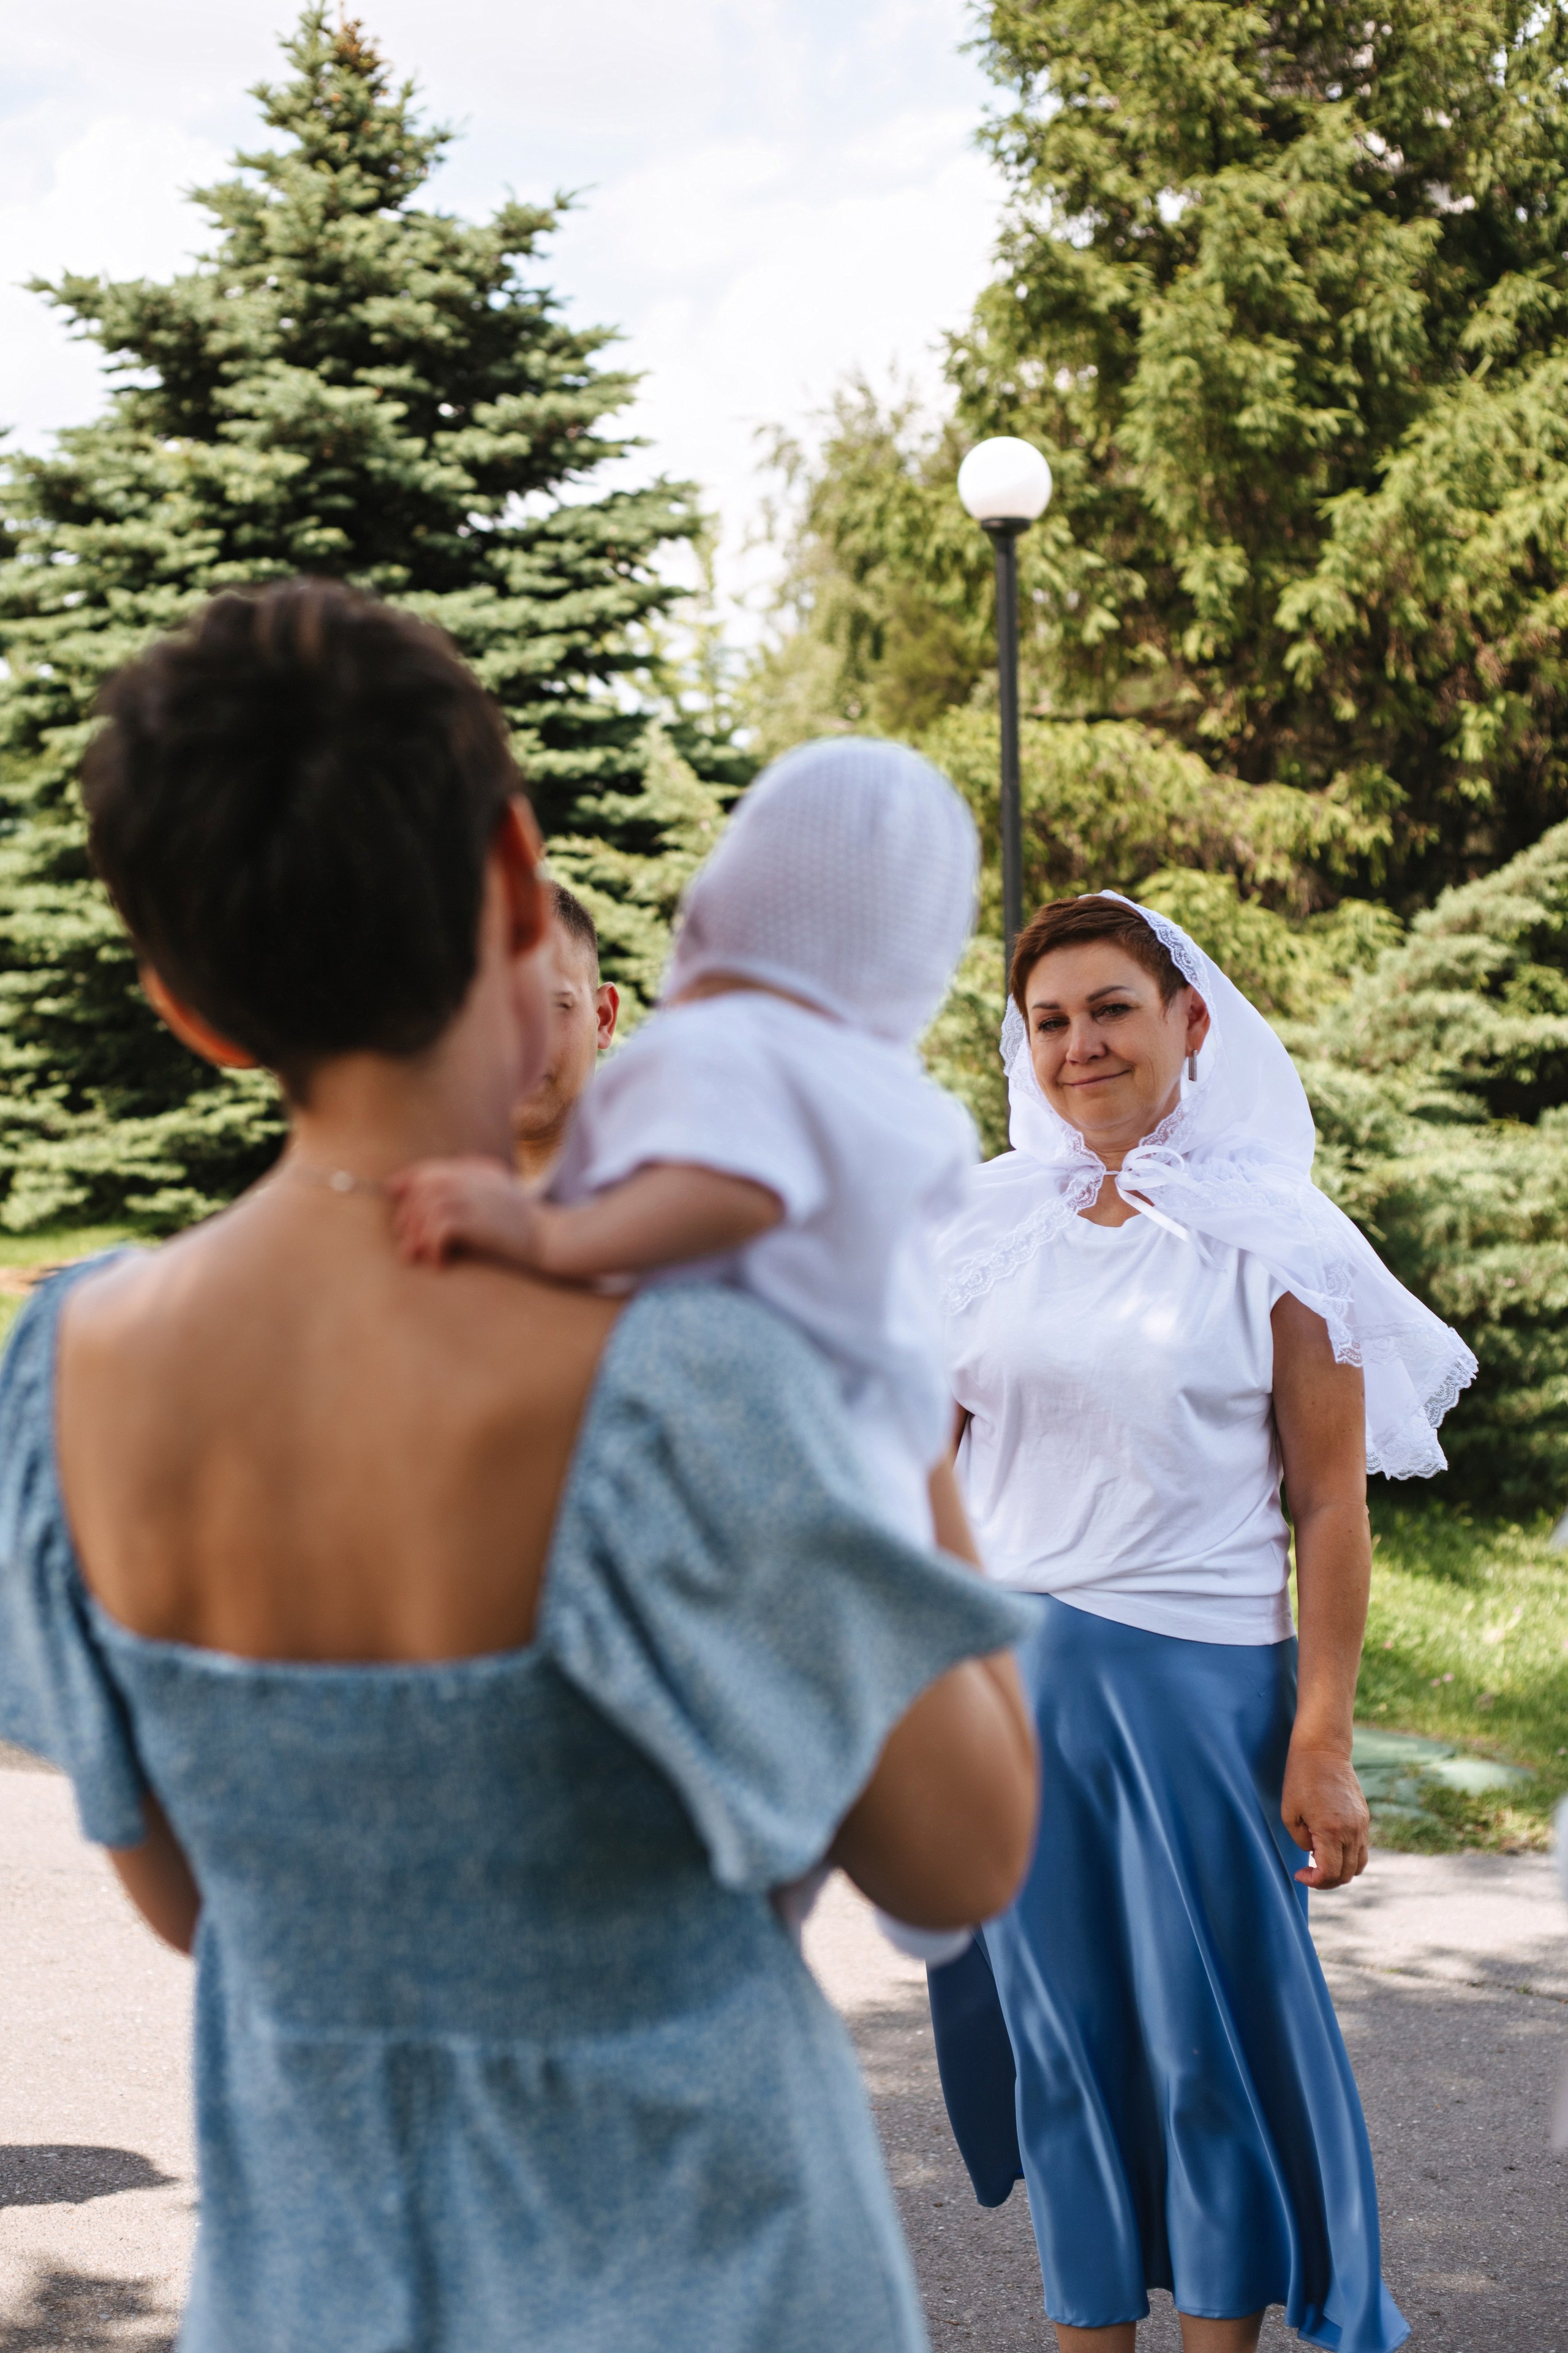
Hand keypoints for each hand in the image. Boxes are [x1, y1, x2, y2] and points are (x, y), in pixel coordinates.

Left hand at [386, 1157, 539, 1267]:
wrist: (550, 1237)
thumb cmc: (526, 1219)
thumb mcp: (501, 1188)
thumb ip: (477, 1175)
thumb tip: (453, 1169)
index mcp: (475, 1171)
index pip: (430, 1169)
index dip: (406, 1180)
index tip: (391, 1193)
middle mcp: (471, 1180)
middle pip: (422, 1191)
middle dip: (407, 1218)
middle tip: (406, 1244)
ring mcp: (473, 1199)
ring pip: (426, 1211)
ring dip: (417, 1237)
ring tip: (418, 1257)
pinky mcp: (476, 1221)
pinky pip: (439, 1230)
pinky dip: (433, 1248)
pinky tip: (439, 1263)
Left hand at [1281, 1738, 1368, 1888]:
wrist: (1323, 1750)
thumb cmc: (1301, 1778)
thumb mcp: (1290, 1813)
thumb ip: (1301, 1841)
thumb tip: (1314, 1853)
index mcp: (1331, 1831)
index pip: (1330, 1874)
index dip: (1314, 1881)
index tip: (1300, 1873)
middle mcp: (1352, 1831)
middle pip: (1347, 1874)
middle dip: (1327, 1880)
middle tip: (1309, 1871)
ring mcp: (1361, 1825)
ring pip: (1358, 1865)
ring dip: (1341, 1870)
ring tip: (1321, 1860)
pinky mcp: (1364, 1817)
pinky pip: (1362, 1848)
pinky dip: (1348, 1856)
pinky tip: (1330, 1846)